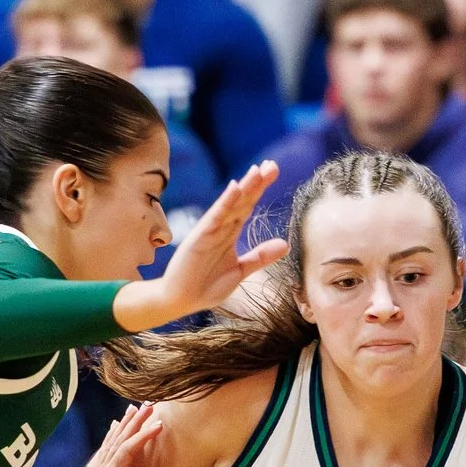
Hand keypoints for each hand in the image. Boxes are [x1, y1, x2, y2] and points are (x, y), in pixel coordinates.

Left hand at [52, 404, 173, 466]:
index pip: (128, 450)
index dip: (143, 436)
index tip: (159, 424)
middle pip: (119, 439)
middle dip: (135, 422)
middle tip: (148, 405)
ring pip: (111, 442)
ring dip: (123, 425)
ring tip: (132, 410)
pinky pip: (105, 450)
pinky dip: (112, 437)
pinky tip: (113, 430)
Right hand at [116, 162, 288, 328]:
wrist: (180, 301)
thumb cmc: (206, 286)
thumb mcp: (240, 271)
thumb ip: (260, 256)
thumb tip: (285, 243)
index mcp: (229, 233)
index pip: (248, 206)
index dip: (260, 189)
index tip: (274, 170)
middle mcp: (221, 228)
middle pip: (242, 201)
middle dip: (257, 183)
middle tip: (273, 165)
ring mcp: (209, 231)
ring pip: (231, 205)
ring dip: (244, 188)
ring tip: (257, 171)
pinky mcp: (199, 238)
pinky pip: (215, 218)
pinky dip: (225, 203)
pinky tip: (234, 188)